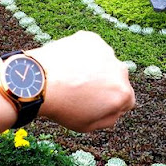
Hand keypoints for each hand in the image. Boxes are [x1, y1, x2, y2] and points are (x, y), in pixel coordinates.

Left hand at [0, 31, 135, 140]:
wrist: (39, 81)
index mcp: (123, 94)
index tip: (94, 103)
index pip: (126, 100)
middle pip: (116, 78)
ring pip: (104, 61)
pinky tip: (67, 63)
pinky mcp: (91, 38)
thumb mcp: (88, 126)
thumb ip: (109, 119)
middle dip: (104, 83)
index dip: (110, 103)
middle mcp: (120, 70)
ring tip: (71, 76)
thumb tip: (115, 109)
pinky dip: (82, 54)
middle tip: (81, 90)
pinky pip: (91, 48)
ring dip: (94, 67)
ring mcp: (106, 52)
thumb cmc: (62, 107)